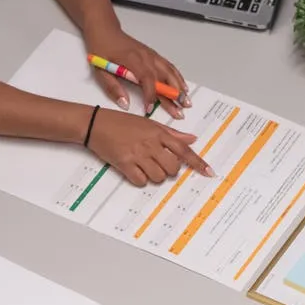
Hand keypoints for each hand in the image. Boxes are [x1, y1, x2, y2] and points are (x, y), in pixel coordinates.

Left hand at [85, 25, 190, 118]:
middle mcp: (145, 56)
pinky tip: (183, 87)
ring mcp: (151, 55)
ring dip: (179, 87)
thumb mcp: (100, 70)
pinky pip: (168, 66)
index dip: (150, 95)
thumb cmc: (101, 48)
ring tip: (186, 102)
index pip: (146, 78)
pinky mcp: (153, 55)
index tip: (150, 109)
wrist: (105, 30)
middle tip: (180, 110)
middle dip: (173, 95)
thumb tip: (125, 104)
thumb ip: (112, 88)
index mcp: (132, 60)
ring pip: (169, 72)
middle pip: (163, 77)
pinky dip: (177, 77)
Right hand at [87, 108, 212, 185]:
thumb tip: (192, 138)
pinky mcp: (125, 164)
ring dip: (154, 176)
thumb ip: (171, 133)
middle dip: (169, 170)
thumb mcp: (148, 123)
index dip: (198, 163)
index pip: (184, 150)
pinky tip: (134, 170)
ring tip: (144, 166)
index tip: (209, 172)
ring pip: (158, 177)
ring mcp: (138, 154)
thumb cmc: (121, 123)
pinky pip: (141, 181)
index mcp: (158, 133)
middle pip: (172, 168)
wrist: (95, 124)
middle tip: (159, 164)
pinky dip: (140, 180)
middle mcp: (151, 144)